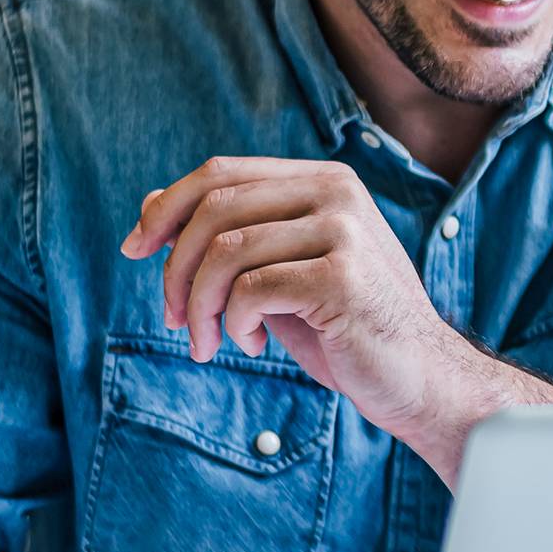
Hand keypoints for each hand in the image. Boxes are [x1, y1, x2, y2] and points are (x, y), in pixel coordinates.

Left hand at [121, 156, 552, 483]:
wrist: (417, 378)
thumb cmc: (345, 327)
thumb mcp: (281, 271)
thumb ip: (232, 234)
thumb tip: (152, 202)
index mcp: (323, 180)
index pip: (221, 173)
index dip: (166, 208)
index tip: (135, 249)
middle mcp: (336, 193)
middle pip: (214, 209)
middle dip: (175, 269)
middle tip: (173, 319)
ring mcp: (344, 232)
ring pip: (225, 252)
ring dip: (198, 306)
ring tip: (208, 341)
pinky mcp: (342, 278)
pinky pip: (251, 290)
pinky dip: (234, 324)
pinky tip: (250, 345)